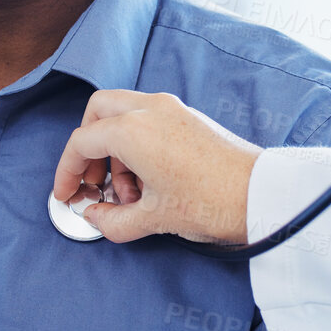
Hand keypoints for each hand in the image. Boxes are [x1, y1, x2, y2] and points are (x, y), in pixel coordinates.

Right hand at [52, 90, 261, 243]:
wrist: (263, 195)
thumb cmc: (213, 202)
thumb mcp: (154, 220)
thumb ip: (112, 221)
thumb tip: (95, 216)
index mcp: (133, 130)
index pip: (82, 142)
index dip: (67, 171)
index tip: (67, 193)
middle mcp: (150, 109)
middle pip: (98, 112)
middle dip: (89, 149)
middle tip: (94, 184)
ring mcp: (173, 109)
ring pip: (123, 114)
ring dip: (115, 149)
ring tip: (128, 194)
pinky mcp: (190, 117)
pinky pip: (148, 120)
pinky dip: (137, 144)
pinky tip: (149, 182)